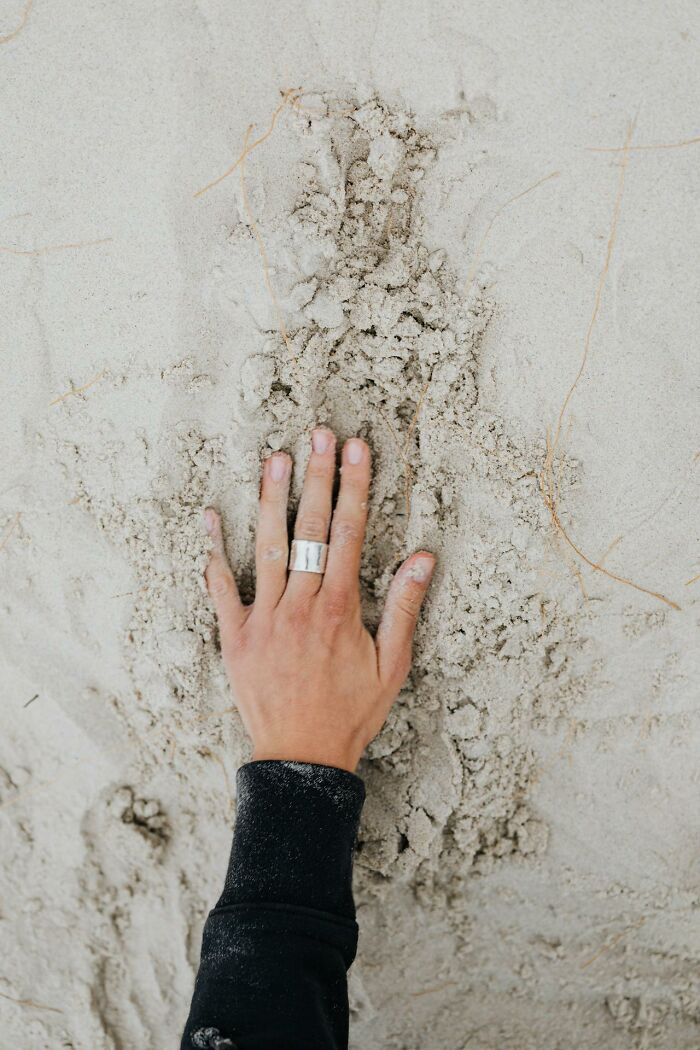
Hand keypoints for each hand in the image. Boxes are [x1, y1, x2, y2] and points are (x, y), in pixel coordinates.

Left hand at [202, 427, 434, 772]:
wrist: (301, 757)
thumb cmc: (351, 712)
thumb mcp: (391, 666)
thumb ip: (404, 608)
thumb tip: (423, 559)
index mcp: (338, 609)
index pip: (348, 534)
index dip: (353, 487)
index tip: (356, 450)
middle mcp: (299, 605)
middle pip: (308, 529)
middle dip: (317, 477)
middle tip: (320, 434)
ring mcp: (263, 618)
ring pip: (267, 547)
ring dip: (272, 499)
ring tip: (276, 457)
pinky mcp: (235, 635)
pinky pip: (220, 588)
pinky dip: (214, 552)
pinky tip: (212, 516)